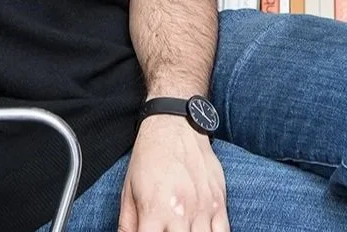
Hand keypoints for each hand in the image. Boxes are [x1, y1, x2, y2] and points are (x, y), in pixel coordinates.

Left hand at [119, 116, 228, 231]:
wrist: (174, 126)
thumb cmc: (149, 157)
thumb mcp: (129, 189)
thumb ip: (127, 223)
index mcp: (153, 210)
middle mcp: (179, 213)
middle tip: (164, 231)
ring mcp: (202, 209)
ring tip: (182, 230)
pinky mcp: (219, 203)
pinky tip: (201, 231)